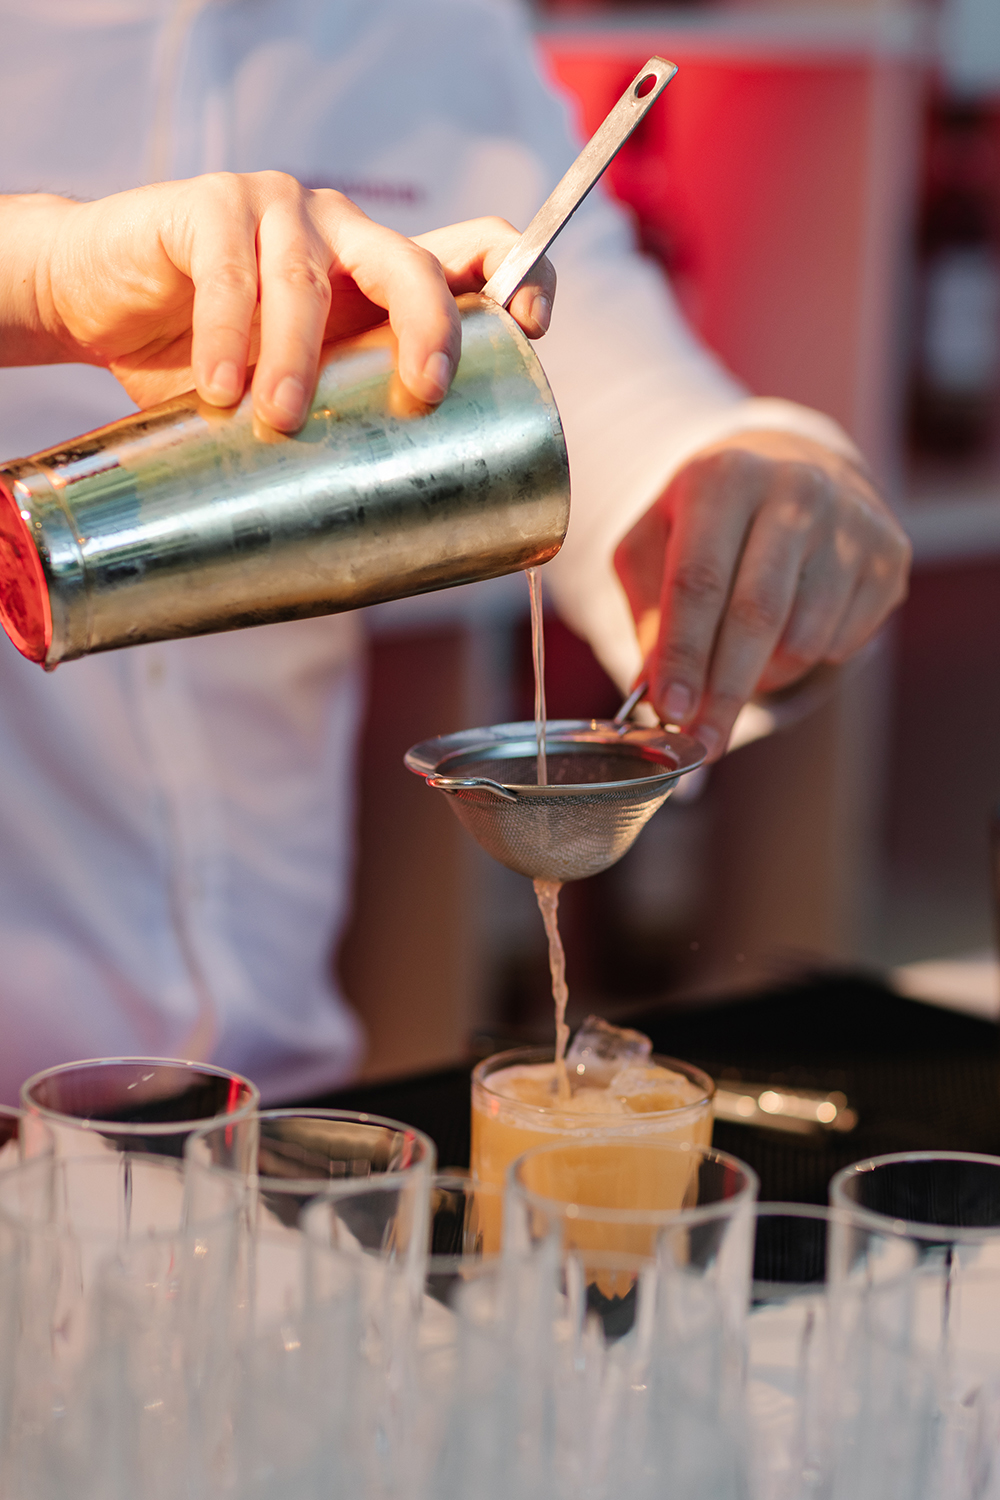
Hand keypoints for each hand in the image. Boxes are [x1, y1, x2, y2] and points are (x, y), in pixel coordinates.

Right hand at [4, 176, 553, 430]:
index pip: (473, 252)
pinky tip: (217, 387)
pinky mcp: (205, 207)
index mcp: (376, 274)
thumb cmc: (203, 357)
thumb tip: (403, 544)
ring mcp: (275, 208)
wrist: (92, 304)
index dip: (518, 277)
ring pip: (309, 277)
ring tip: (277, 420)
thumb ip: (336, 424)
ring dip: (297, 355)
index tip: (533, 328)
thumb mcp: (288, 393)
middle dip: (431, 325)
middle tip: (422, 390)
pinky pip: (228, 269)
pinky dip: (226, 333)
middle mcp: (340, 232)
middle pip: (413, 262)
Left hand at [613, 429, 910, 760]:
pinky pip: (843, 643)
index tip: (671, 710)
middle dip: (725, 693)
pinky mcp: (889, 554)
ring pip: (804, 639)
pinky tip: (791, 626)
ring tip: (742, 662)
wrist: (797, 464)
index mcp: (724, 478)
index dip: (683, 654)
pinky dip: (807, 658)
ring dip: (764, 677)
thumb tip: (654, 688)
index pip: (698, 582)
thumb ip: (649, 610)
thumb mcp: (657, 541)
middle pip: (757, 615)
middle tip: (702, 745)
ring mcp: (851, 522)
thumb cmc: (710, 516)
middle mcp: (794, 490)